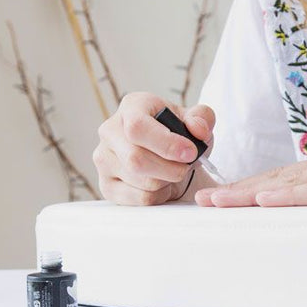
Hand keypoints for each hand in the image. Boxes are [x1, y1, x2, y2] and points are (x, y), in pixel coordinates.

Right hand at [93, 92, 215, 205]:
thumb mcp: (194, 119)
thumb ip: (202, 117)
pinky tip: (162, 185)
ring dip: (166, 182)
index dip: (166, 143)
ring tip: (173, 173)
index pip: (137, 127)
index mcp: (131, 107)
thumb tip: (197, 130)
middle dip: (170, 169)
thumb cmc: (176, 133)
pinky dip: (159, 196)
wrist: (163, 154)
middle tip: (186, 167)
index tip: (190, 153)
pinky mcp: (106, 186)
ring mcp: (104, 161)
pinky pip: (138, 199)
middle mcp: (110, 132)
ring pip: (139, 182)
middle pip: (136, 159)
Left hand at [195, 128, 306, 207]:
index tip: (227, 199)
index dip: (258, 189)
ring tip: (214, 202)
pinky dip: (291, 195)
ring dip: (250, 193)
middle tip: (202, 201)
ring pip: (292, 182)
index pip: (294, 180)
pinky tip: (263, 200)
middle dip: (240, 191)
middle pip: (281, 178)